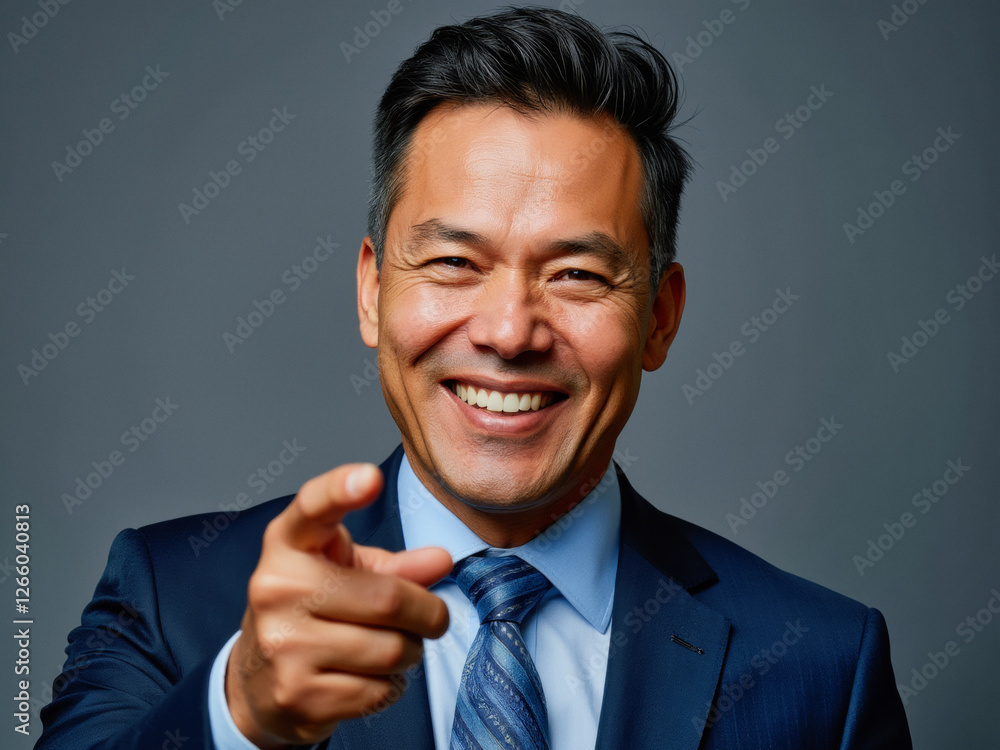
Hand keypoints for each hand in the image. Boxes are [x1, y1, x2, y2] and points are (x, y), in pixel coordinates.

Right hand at [226, 463, 451, 747]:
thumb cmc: (313, 609)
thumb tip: (441, 560)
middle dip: (428, 614)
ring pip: (391, 650)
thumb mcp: (349, 571)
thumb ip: (397, 565)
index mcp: (288, 544)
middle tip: (431, 618)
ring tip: (391, 647)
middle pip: (388, 599)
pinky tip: (366, 677)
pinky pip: (379, 690)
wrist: (257, 680)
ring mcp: (282, 644)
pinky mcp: (296, 693)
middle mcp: (277, 587)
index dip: (342, 488)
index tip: (369, 477)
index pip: (313, 507)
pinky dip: (389, 686)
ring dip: (409, 653)